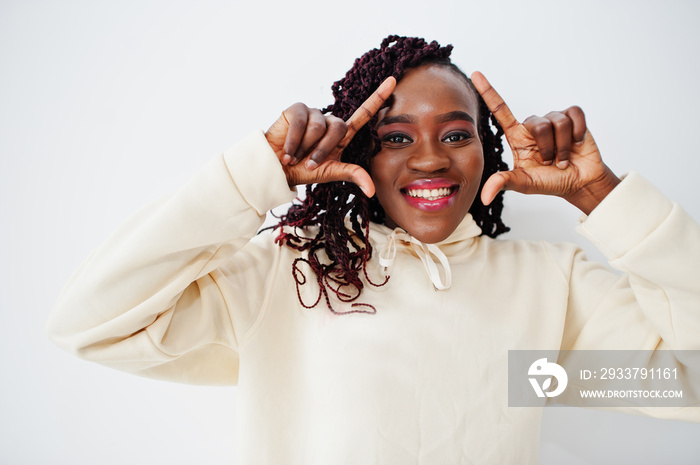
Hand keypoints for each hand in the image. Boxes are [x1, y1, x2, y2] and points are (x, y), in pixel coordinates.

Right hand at [265, 77, 396, 197]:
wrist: (276, 168)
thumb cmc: (303, 170)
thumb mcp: (330, 173)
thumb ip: (352, 174)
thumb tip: (372, 191)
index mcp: (342, 134)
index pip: (363, 113)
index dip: (378, 98)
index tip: (393, 80)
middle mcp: (330, 121)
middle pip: (338, 127)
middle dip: (323, 150)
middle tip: (309, 164)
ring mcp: (314, 113)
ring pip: (318, 127)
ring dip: (305, 148)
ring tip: (294, 157)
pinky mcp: (297, 109)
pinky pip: (301, 122)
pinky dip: (293, 141)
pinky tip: (287, 151)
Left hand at [471, 72, 620, 214]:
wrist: (578, 183)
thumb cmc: (549, 182)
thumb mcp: (524, 184)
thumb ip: (504, 183)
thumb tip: (484, 198)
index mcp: (517, 136)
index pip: (500, 110)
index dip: (488, 92)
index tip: (475, 74)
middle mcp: (533, 125)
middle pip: (538, 124)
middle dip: (547, 148)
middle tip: (550, 163)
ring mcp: (553, 120)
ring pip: (557, 122)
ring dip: (563, 146)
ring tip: (563, 158)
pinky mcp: (573, 117)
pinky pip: (574, 115)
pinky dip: (577, 133)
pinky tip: (577, 144)